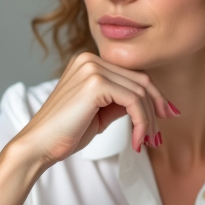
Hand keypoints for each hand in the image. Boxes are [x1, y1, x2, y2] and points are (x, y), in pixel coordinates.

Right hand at [13, 51, 175, 167]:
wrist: (39, 146)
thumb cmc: (66, 133)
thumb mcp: (99, 112)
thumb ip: (120, 101)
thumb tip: (148, 103)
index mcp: (89, 62)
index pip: (132, 75)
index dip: (153, 96)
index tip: (164, 116)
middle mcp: (90, 59)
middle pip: (140, 80)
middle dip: (155, 109)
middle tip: (158, 136)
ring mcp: (91, 68)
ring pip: (140, 92)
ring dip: (148, 120)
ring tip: (146, 142)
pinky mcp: (95, 84)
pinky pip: (133, 101)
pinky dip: (141, 122)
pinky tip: (136, 141)